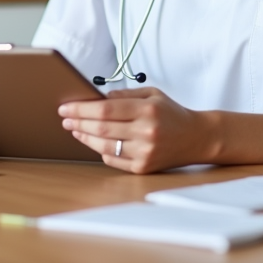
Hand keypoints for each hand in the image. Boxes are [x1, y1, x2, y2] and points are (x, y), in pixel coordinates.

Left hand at [58, 87, 209, 173]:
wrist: (197, 137)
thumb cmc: (172, 113)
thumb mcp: (152, 94)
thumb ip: (125, 95)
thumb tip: (97, 98)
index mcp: (147, 109)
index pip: (105, 109)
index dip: (81, 108)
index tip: (66, 107)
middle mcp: (146, 132)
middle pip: (102, 128)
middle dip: (78, 122)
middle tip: (65, 118)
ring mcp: (145, 152)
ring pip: (104, 146)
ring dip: (85, 137)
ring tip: (75, 129)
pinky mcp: (144, 168)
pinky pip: (114, 160)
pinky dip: (100, 150)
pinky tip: (93, 141)